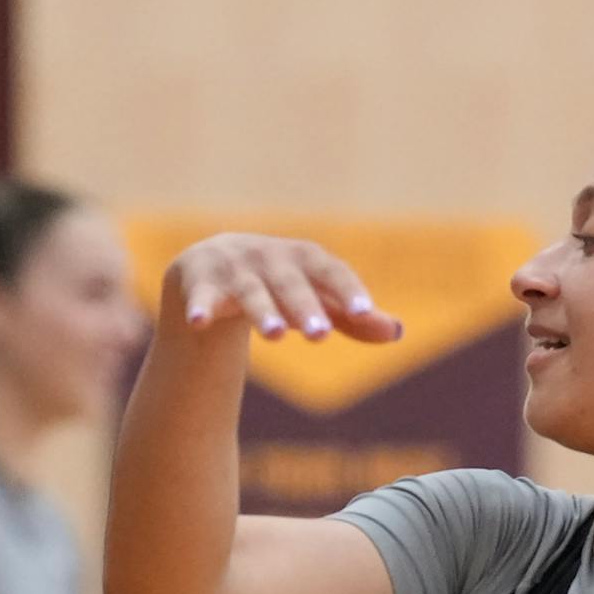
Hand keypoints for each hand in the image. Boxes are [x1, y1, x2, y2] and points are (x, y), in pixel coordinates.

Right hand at [162, 233, 404, 344]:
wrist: (212, 262)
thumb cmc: (276, 283)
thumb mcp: (314, 297)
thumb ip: (351, 317)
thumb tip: (396, 333)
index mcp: (303, 258)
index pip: (331, 272)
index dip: (348, 290)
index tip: (365, 312)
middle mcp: (269, 258)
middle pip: (290, 284)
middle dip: (304, 307)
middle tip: (319, 335)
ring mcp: (233, 268)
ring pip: (250, 292)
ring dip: (262, 311)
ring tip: (274, 336)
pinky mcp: (200, 284)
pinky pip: (201, 298)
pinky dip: (199, 308)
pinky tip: (197, 322)